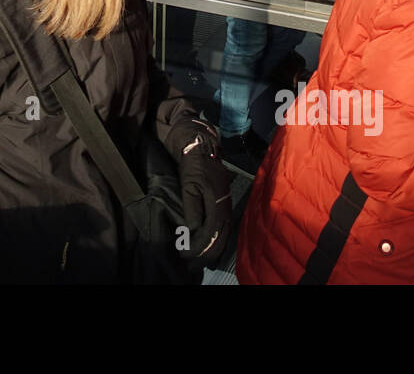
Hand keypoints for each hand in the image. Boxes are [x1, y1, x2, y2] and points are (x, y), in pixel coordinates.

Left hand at [177, 127, 232, 265]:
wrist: (204, 148)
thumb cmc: (194, 165)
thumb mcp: (189, 184)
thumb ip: (192, 207)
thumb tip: (192, 229)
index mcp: (217, 201)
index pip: (211, 231)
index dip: (199, 246)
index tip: (186, 254)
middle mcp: (225, 206)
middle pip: (220, 236)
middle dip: (207, 253)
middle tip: (192, 265)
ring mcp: (227, 205)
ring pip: (224, 234)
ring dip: (213, 249)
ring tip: (201, 261)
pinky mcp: (225, 204)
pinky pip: (224, 227)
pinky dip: (218, 240)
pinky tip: (211, 248)